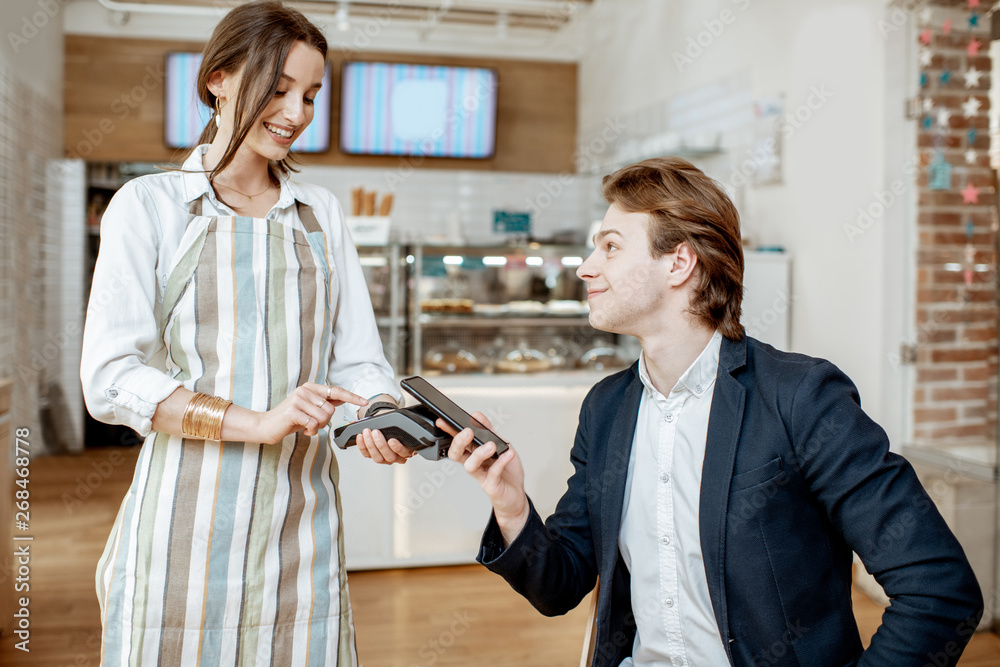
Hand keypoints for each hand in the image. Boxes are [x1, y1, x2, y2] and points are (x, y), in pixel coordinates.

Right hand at [256, 382, 365, 444]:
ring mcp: (298, 399)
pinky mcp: (293, 411)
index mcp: (310, 388)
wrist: (266, 426)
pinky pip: (313, 424)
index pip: (336, 391)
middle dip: (324, 421)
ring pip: (323, 417)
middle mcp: (305, 390)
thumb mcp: (309, 407)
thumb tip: (343, 397)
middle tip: (311, 423)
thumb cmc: (289, 418)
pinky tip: (302, 430)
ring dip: (317, 427)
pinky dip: (311, 431)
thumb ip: (324, 401)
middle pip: (331, 409)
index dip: (352, 397)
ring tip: (305, 426)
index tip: (365, 401)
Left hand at [356, 427, 415, 464]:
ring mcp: (384, 459)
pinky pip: (367, 454)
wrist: (386, 426)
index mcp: (406, 450)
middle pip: (389, 457)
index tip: (391, 440)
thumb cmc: (395, 427)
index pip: (404, 452)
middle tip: (376, 432)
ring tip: (367, 432)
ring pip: (378, 458)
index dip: (397, 448)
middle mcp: (396, 457)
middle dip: (381, 444)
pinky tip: (361, 437)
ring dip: (370, 444)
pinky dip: (362, 446)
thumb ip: (400, 427)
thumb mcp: (400, 425)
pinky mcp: (373, 457)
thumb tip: (391, 424)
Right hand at [443, 412, 528, 542]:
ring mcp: (481, 475)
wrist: (516, 494)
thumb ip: (489, 431)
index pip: (458, 440)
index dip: (449, 431)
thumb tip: (477, 416)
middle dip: (458, 442)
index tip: (443, 421)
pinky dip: (500, 462)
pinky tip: (507, 454)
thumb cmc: (506, 471)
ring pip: (470, 465)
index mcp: (473, 452)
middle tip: (467, 432)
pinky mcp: (491, 485)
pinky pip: (493, 473)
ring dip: (479, 453)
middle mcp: (474, 464)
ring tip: (491, 445)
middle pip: (457, 454)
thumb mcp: (500, 445)